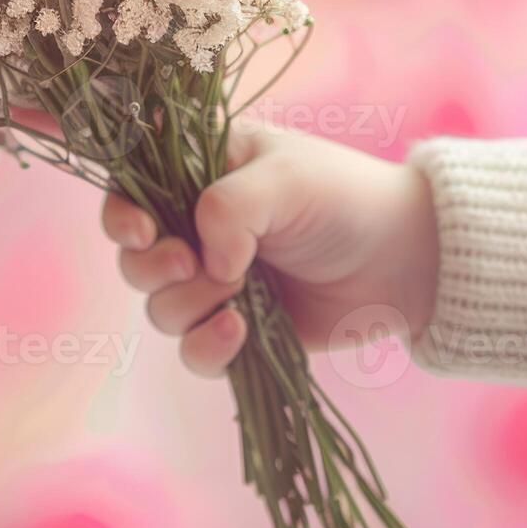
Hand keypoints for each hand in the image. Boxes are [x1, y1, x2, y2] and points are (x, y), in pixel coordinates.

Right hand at [100, 122, 439, 375]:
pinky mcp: (237, 329)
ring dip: (188, 305)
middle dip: (153, 267)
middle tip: (191, 264)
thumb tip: (206, 264)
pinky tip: (240, 333)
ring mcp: (216, 283)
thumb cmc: (344, 198)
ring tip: (238, 294)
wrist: (404, 258)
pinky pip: (194, 352)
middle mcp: (197, 230)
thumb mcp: (285, 179)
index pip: (130, 192)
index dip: (122, 216)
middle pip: (135, 259)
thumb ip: (228, 208)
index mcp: (198, 176)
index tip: (143, 231)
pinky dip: (207, 347)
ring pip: (160, 309)